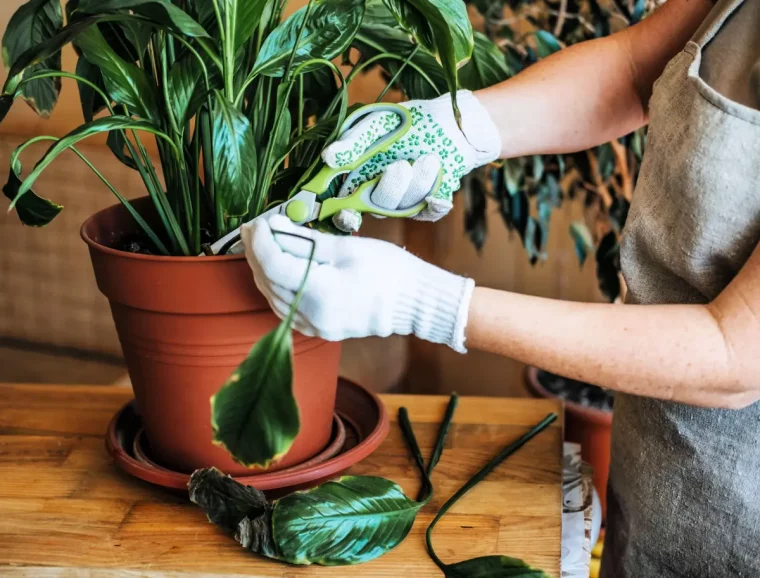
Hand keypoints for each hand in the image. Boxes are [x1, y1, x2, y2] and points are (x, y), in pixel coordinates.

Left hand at [241, 214, 474, 352]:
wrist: (415, 303)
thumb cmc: (390, 271)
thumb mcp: (346, 248)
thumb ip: (305, 241)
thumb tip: (274, 227)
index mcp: (321, 292)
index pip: (274, 264)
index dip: (260, 240)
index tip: (257, 221)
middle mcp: (312, 315)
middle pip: (268, 281)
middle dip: (256, 252)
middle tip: (254, 227)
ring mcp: (314, 326)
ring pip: (272, 296)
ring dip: (263, 269)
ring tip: (262, 244)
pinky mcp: (319, 329)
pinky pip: (286, 307)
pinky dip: (276, 286)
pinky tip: (277, 269)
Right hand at [322, 90, 500, 231]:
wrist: (453, 125)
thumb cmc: (409, 122)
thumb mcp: (378, 123)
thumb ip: (354, 141)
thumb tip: (328, 158)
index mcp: (358, 178)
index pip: (343, 206)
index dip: (342, 216)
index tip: (347, 213)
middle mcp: (378, 195)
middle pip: (377, 209)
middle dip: (390, 189)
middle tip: (402, 166)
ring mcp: (403, 203)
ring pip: (404, 208)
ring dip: (418, 182)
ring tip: (430, 158)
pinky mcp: (427, 206)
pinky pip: (428, 212)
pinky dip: (435, 198)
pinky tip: (441, 175)